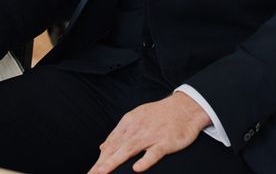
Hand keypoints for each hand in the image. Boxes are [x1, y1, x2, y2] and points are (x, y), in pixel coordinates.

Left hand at [87, 92, 210, 172]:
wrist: (183, 107)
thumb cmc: (159, 114)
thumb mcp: (135, 118)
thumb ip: (119, 133)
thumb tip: (103, 147)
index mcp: (128, 123)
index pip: (111, 143)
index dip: (100, 158)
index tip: (92, 171)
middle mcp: (136, 129)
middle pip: (116, 148)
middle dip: (102, 163)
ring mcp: (150, 136)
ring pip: (129, 150)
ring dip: (114, 161)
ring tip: (103, 171)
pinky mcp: (165, 142)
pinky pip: (153, 153)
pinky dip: (145, 161)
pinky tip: (137, 169)